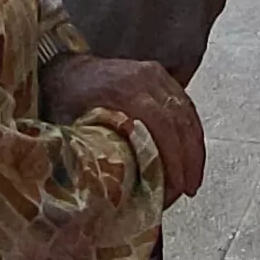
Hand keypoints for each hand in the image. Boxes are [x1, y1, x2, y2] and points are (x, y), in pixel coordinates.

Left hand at [47, 54, 205, 198]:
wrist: (65, 69)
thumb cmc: (65, 100)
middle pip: (179, 120)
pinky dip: (191, 132)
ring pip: (186, 112)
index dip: (172, 158)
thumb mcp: (73, 126)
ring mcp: (155, 74)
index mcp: (124, 90)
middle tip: (188, 189)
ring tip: (192, 179)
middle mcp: (145, 78)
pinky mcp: (160, 76)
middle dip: (188, 159)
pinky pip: (184, 105)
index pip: (161, 125)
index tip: (176, 186)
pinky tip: (191, 154)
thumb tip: (114, 190)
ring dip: (194, 148)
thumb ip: (96, 152)